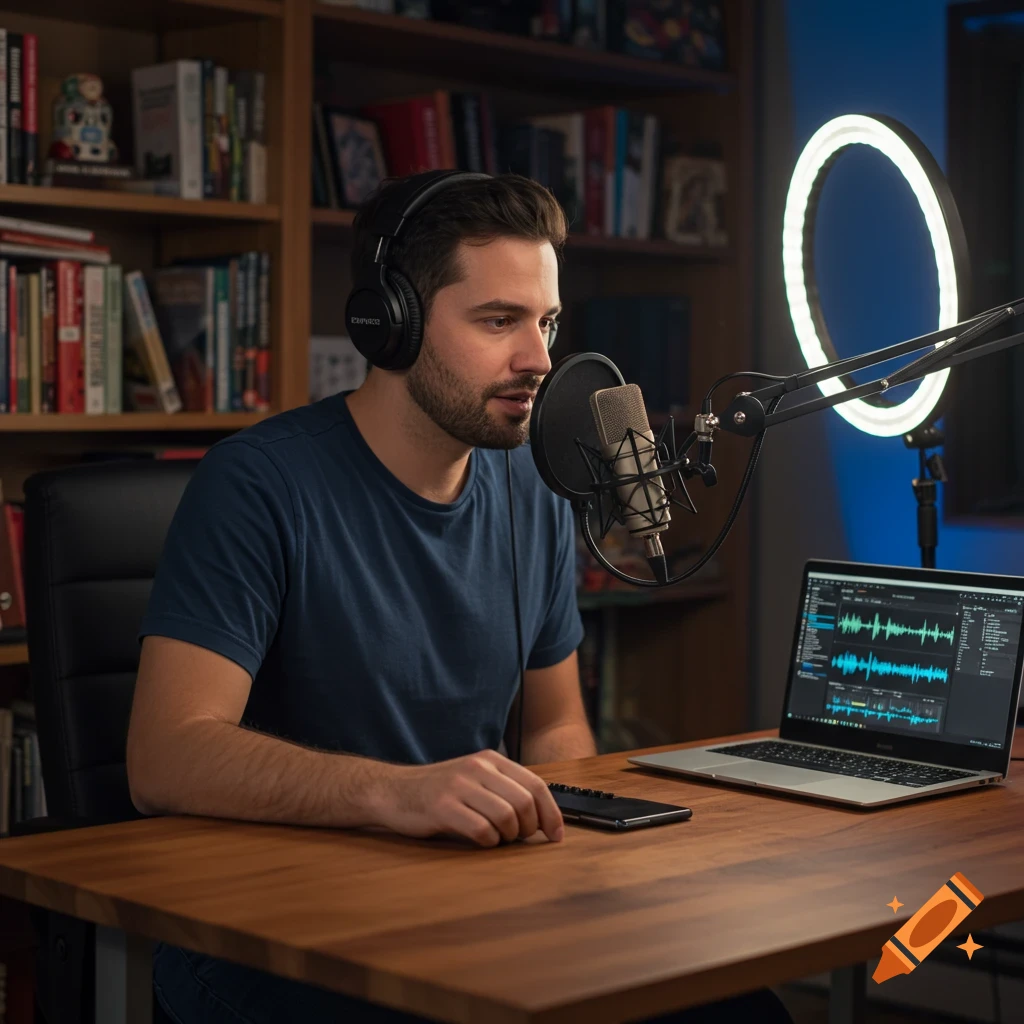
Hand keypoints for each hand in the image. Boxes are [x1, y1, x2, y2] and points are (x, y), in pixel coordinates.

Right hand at [380, 749, 563, 846]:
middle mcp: (477, 768)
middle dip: (530, 827)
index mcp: (490, 760)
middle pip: (525, 802)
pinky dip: (488, 842)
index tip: (556, 834)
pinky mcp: (442, 806)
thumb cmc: (439, 791)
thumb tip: (542, 817)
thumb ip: (504, 790)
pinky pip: (481, 830)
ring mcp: (459, 786)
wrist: (393, 790)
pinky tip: (481, 840)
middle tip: (520, 838)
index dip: (551, 813)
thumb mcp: (474, 779)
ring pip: (506, 816)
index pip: (536, 784)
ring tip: (498, 838)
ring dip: (509, 836)